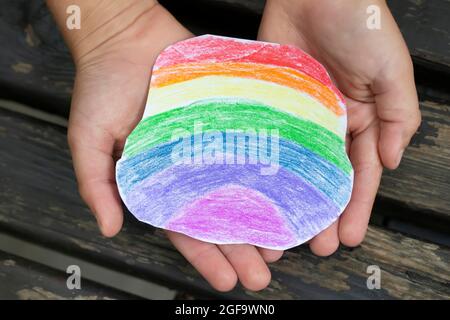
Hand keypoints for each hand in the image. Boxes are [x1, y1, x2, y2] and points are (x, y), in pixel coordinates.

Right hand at [48, 0, 279, 291]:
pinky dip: (269, 170)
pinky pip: (251, 147)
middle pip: (220, 215)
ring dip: (261, 218)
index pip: (185, 227)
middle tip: (263, 275)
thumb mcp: (88, 138)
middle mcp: (190, 167)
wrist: (127, 35)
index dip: (206, 256)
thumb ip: (96, 184)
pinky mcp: (229, 117)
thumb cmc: (103, 85)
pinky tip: (287, 190)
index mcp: (159, 180)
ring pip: (242, 188)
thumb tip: (109, 228)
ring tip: (282, 245)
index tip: (227, 280)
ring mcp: (212, 143)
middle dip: (241, 248)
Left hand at [258, 0, 420, 254]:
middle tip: (313, 245)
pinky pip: (270, 137)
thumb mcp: (392, 71)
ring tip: (284, 226)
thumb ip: (399, 117)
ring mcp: (300, 115)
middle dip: (323, 211)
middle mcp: (331, 123)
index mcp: (363, 119)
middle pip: (326, 176)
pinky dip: (266, 163)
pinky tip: (259, 187)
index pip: (361, 173)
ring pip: (296, 165)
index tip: (348, 237)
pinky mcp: (274, 102)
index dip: (356, 207)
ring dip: (293, 196)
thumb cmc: (360, 23)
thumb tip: (390, 162)